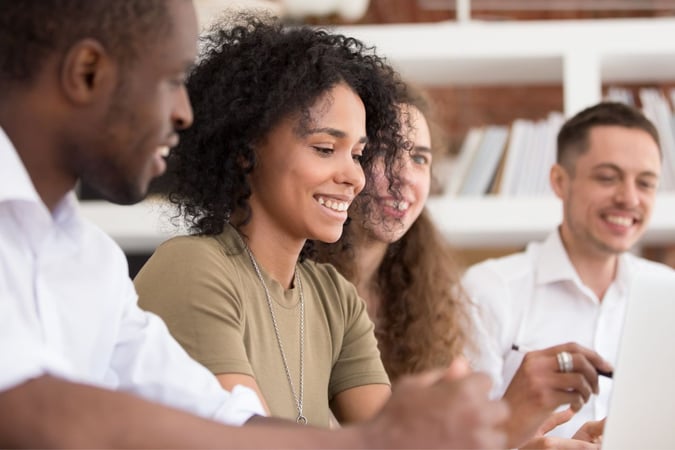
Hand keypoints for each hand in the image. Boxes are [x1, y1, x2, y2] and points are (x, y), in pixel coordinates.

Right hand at [363, 360, 508, 448]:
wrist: (381, 448)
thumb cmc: (394, 415)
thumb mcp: (413, 385)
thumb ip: (442, 375)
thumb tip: (462, 362)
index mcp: (464, 390)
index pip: (487, 379)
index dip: (472, 386)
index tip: (459, 395)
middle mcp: (477, 415)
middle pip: (500, 409)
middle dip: (485, 411)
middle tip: (464, 418)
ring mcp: (478, 443)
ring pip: (498, 438)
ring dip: (485, 437)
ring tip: (461, 437)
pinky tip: (456, 446)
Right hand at [502, 342, 611, 446]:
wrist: (505, 422)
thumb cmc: (521, 402)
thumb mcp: (532, 377)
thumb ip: (553, 367)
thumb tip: (588, 365)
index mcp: (534, 357)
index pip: (571, 347)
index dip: (593, 355)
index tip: (605, 366)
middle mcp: (536, 365)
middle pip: (579, 359)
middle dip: (595, 374)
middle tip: (596, 387)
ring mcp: (539, 380)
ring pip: (580, 379)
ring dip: (588, 392)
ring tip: (582, 399)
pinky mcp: (544, 398)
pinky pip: (574, 397)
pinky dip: (579, 403)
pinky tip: (572, 407)